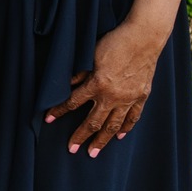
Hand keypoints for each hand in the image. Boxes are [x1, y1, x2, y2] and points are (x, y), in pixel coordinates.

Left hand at [46, 19, 165, 155]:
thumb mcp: (90, 55)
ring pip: (113, 125)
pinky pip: (133, 117)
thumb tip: (66, 85)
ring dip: (102, 140)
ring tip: (94, 152)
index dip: (58, 111)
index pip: (72, 102)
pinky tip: (120, 137)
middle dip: (80, 136)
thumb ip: (79, 73)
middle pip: (93, 121)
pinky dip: (126, 128)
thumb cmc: (114, 42)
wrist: (144, 38)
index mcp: (97, 84)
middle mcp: (112, 96)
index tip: (48, 119)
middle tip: (71, 149)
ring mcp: (128, 98)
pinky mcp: (141, 96)